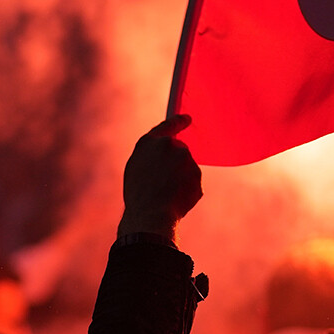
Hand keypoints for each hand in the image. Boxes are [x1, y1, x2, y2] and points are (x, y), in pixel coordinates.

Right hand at [118, 114, 201, 239]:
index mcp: (150, 142)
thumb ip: (152, 156)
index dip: (178, 121)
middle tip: (163, 183)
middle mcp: (169, 145)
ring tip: (166, 195)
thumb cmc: (138, 195)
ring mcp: (185, 158)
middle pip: (179, 150)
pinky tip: (175, 200)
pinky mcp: (196, 173)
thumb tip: (166, 155)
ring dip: (181, 180)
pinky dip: (187, 192)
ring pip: (187, 168)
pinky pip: (193, 183)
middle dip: (176, 164)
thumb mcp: (137, 169)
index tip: (187, 119)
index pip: (167, 125)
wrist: (151, 214)